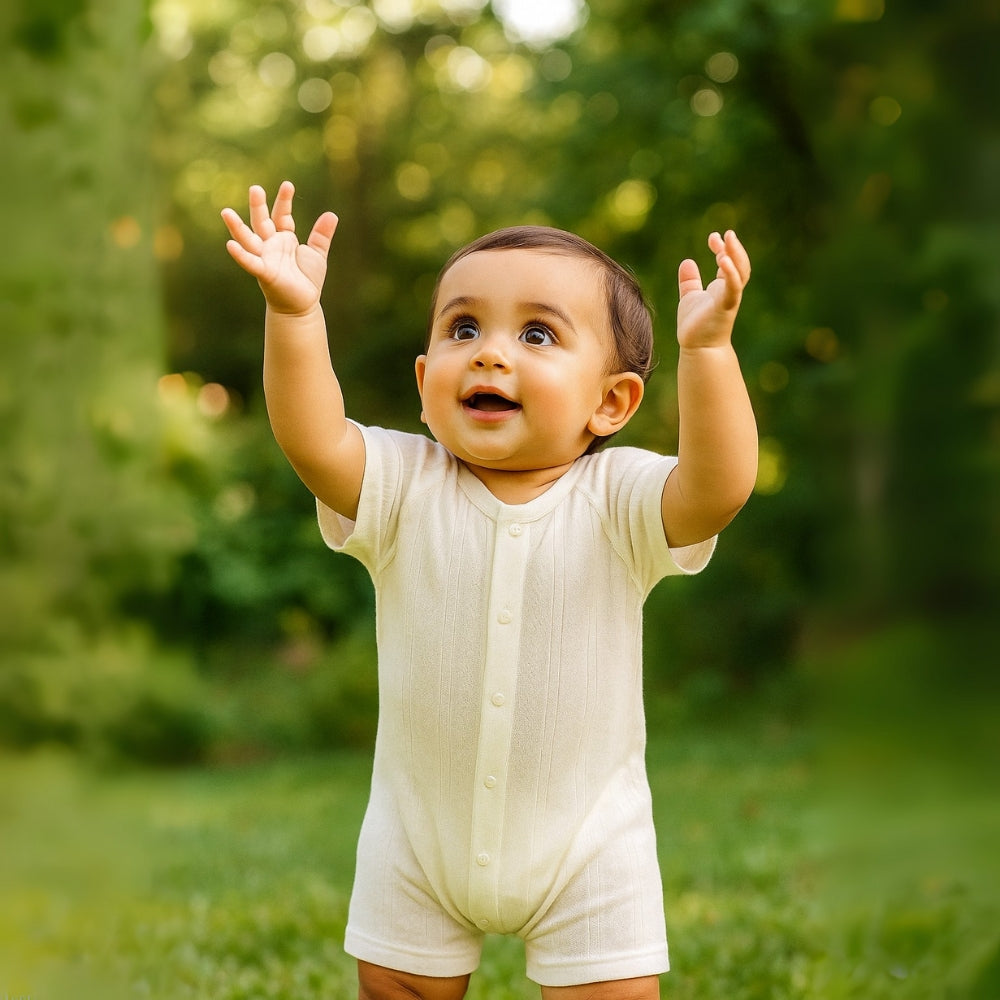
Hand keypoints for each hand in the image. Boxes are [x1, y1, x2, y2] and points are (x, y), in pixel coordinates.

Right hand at [221, 181, 337, 315]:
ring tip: (226, 212)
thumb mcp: (317, 254)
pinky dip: (241, 255)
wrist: (302, 306)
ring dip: (237, 227)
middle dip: (258, 206)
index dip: (284, 201)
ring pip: (248, 239)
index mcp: (284, 238)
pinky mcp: (264, 273)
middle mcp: (271, 245)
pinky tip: (230, 245)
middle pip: (261, 222)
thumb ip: (322, 235)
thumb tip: (332, 214)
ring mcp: (265, 258)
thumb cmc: (307, 280)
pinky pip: (250, 263)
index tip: (288, 185)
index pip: (281, 215)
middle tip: (255, 188)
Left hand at [676, 230, 750, 349]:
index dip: (723, 247)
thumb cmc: (696, 326)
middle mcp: (729, 291)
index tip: (713, 237)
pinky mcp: (725, 307)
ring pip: (740, 274)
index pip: (728, 262)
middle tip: (725, 234)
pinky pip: (733, 288)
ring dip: (736, 256)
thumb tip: (687, 261)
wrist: (698, 349)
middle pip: (739, 264)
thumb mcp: (690, 298)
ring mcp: (729, 299)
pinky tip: (723, 260)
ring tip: (728, 240)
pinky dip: (730, 273)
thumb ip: (689, 281)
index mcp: (722, 287)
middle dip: (734, 248)